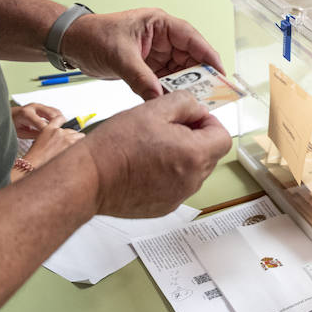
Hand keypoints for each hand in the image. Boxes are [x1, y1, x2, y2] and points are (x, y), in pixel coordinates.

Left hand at [10, 102, 62, 138]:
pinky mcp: (41, 106)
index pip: (41, 124)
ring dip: (60, 119)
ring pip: (54, 111)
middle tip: (62, 133)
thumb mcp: (20, 133)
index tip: (53, 138)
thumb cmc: (11, 124)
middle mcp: (33, 107)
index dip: (48, 132)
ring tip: (62, 129)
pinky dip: (58, 117)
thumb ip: (33, 135)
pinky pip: (53, 110)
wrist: (7, 115)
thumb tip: (44, 138)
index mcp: (26, 114)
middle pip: (51, 114)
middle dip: (57, 124)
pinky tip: (59, 124)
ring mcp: (38, 105)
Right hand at [14, 117, 83, 178]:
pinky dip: (79, 148)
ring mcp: (67, 139)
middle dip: (71, 136)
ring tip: (72, 148)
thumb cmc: (35, 156)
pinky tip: (74, 152)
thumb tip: (59, 136)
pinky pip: (81, 144)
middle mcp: (59, 132)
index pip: (60, 118)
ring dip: (77, 141)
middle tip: (67, 144)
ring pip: (79, 136)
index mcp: (49, 128)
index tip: (66, 124)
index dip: (64, 122)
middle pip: (72, 129)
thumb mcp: (40, 140)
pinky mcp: (72, 147)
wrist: (33, 165)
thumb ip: (51, 135)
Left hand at [59, 7, 225, 100]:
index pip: (191, 38)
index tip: (220, 72)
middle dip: (199, 75)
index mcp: (160, 24)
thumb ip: (140, 78)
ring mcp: (156, 53)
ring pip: (179, 71)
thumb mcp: (119, 56)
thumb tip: (158, 97)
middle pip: (190, 56)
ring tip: (194, 101)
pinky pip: (165, 80)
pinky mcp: (147, 67)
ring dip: (184, 85)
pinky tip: (173, 102)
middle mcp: (162, 38)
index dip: (208, 55)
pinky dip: (169, 91)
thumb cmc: (93, 36)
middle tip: (210, 93)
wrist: (71, 43)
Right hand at [82, 91, 231, 217]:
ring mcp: (178, 197)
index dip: (209, 123)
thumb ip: (185, 103)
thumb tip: (197, 109)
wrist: (89, 179)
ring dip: (182, 156)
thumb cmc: (116, 146)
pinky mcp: (163, 207)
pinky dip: (169, 174)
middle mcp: (191, 181)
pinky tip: (146, 165)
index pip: (223, 137)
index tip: (192, 118)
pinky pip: (177, 186)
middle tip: (168, 129)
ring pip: (194, 171)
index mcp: (194, 155)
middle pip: (210, 155)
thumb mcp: (154, 109)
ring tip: (153, 147)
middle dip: (195, 138)